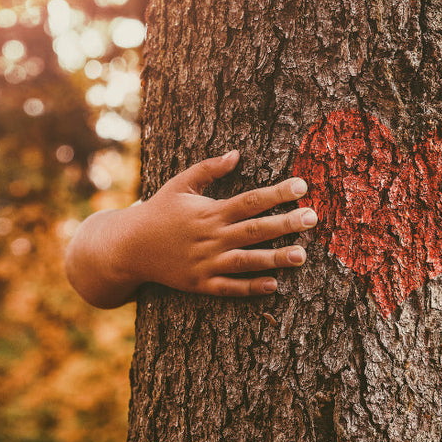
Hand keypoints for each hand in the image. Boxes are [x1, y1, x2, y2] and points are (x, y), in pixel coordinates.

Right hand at [65, 150, 317, 308]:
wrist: (128, 248)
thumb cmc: (158, 211)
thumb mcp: (180, 184)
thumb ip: (209, 169)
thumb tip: (237, 153)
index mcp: (209, 211)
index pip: (250, 200)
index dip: (277, 193)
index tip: (302, 186)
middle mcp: (211, 237)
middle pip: (254, 230)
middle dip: (286, 224)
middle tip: (313, 218)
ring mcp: (206, 263)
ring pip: (247, 261)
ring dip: (275, 258)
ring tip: (302, 255)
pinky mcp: (200, 284)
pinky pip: (229, 288)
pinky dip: (250, 287)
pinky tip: (274, 285)